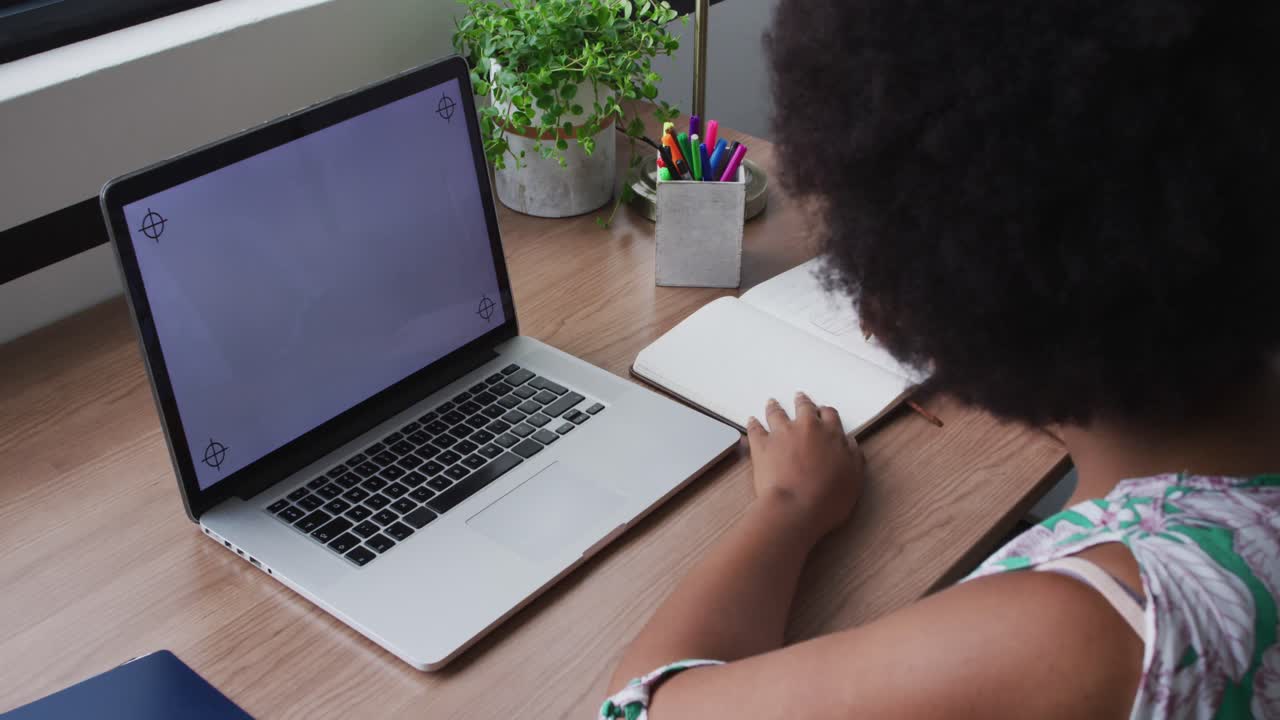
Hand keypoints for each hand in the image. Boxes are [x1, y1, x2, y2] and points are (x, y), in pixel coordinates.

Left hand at [746, 393, 864, 538]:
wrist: (796, 508)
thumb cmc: (828, 499)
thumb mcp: (854, 478)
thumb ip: (853, 456)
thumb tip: (849, 442)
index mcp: (831, 435)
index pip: (830, 415)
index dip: (825, 413)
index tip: (822, 412)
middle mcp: (807, 428)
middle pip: (804, 408)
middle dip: (802, 402)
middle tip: (800, 398)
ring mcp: (782, 434)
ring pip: (777, 413)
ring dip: (775, 407)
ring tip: (772, 403)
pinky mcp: (762, 445)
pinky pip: (755, 428)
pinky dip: (753, 423)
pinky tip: (751, 420)